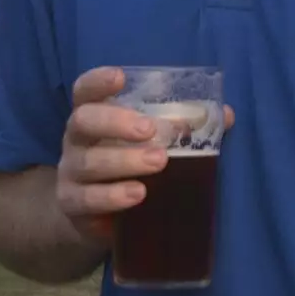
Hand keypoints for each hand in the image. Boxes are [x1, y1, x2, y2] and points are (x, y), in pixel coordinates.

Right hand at [56, 67, 233, 242]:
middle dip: (115, 122)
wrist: (95, 218)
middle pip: (83, 120)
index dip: (98, 81)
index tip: (120, 77)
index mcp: (93, 115)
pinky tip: (137, 194)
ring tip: (158, 161)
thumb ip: (182, 127)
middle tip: (151, 129)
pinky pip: (87, 198)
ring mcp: (70, 173)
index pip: (84, 90)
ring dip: (124, 160)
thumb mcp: (149, 144)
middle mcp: (76, 140)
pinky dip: (112, 195)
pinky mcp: (73, 205)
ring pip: (88, 162)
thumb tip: (224, 115)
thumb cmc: (126, 166)